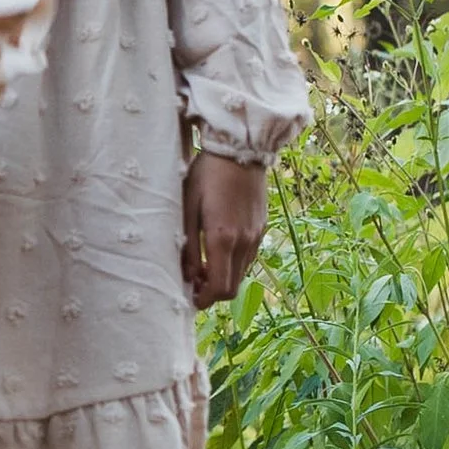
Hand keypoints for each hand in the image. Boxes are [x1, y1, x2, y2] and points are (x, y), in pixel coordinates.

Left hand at [183, 150, 269, 307]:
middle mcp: (244, 242)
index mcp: (222, 238)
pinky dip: (233, 263)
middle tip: (193, 284)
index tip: (190, 298)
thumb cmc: (206, 173)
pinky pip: (248, 257)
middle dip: (212, 292)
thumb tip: (187, 276)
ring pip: (241, 273)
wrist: (240, 148)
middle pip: (232, 287)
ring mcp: (256, 236)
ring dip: (223, 277)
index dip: (204, 300)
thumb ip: (187, 244)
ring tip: (202, 266)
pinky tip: (218, 249)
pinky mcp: (261, 227)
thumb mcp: (188, 205)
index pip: (219, 288)